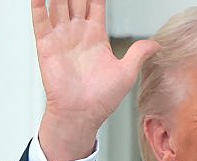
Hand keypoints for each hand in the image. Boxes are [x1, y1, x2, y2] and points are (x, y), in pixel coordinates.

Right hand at [32, 0, 159, 160]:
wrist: (81, 115)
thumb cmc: (101, 100)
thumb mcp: (126, 73)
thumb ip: (139, 53)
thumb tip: (157, 45)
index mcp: (96, 36)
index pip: (95, 4)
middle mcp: (77, 34)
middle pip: (76, 0)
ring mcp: (61, 38)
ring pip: (58, 5)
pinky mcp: (47, 46)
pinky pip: (40, 20)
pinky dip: (39, 5)